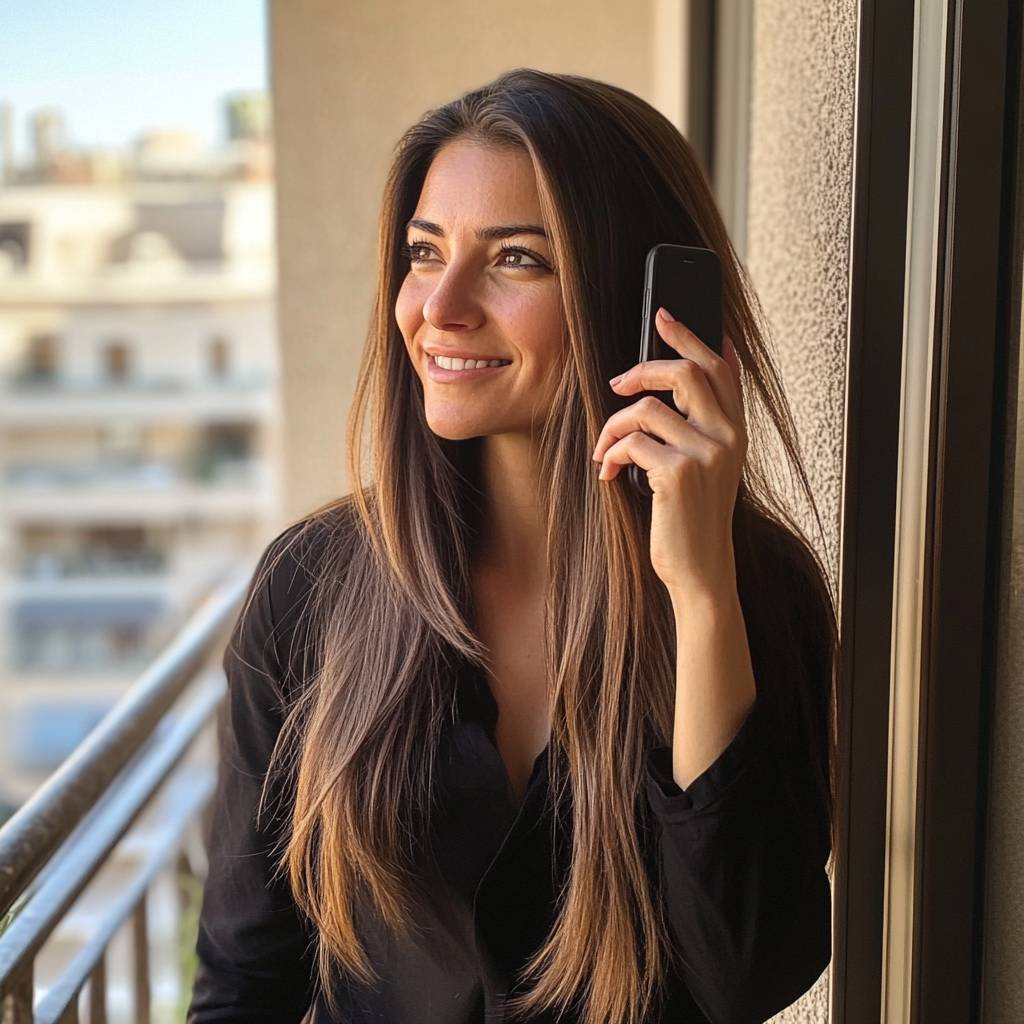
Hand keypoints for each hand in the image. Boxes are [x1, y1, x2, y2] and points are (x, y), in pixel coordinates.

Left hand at [591, 308, 746, 602]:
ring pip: (646, 409)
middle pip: (685, 371)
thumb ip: (697, 428)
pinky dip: (610, 454)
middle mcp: (728, 437)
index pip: (721, 367)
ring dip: (613, 426)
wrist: (701, 570)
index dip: (692, 336)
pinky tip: (608, 473)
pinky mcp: (678, 473)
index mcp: (736, 431)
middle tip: (617, 383)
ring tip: (605, 449)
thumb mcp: (706, 468)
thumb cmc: (693, 519)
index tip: (665, 316)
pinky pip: (631, 442)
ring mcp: (706, 453)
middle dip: (642, 369)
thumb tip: (665, 391)